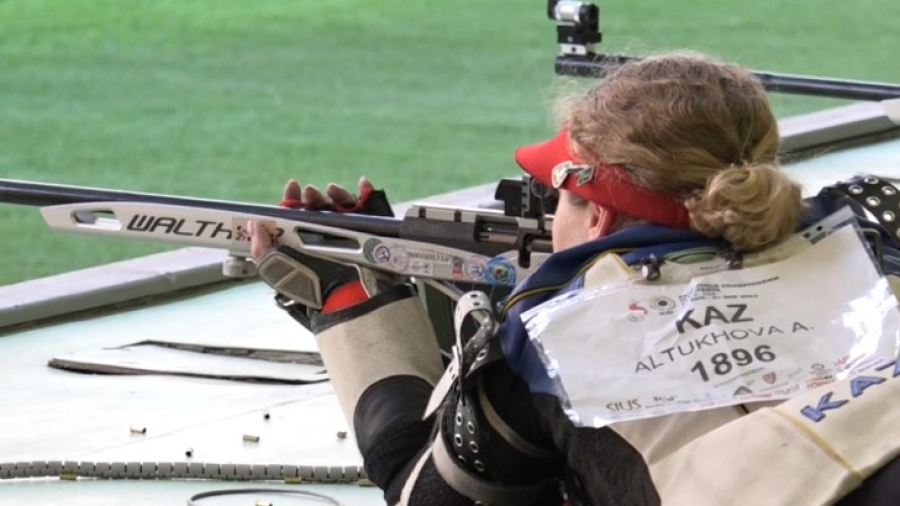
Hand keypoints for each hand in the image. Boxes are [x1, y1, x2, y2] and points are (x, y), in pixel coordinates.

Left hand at [249, 176, 390, 327]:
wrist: (347, 298)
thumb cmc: (313, 288)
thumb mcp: (278, 270)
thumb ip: (262, 251)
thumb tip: (253, 226)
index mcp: (303, 244)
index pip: (295, 216)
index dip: (292, 200)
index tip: (293, 186)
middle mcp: (325, 238)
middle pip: (318, 208)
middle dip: (313, 196)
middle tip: (310, 192)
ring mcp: (349, 235)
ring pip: (342, 206)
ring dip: (337, 193)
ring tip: (332, 190)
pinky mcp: (371, 232)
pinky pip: (369, 208)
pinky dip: (366, 193)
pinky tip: (362, 185)